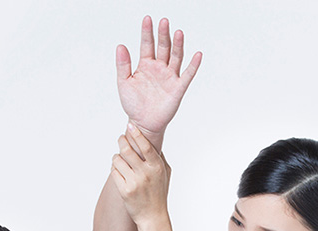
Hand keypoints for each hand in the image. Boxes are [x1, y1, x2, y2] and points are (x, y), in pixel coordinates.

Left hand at [111, 124, 171, 226]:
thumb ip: (160, 157)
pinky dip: (115, 169)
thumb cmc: (159, 193)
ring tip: (121, 160)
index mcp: (157, 167)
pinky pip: (114, 172)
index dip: (137, 134)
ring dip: (117, 157)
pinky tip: (119, 172)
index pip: (146, 146)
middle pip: (127, 150)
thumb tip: (153, 140)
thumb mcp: (165, 174)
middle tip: (121, 139)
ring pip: (117, 160)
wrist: (153, 216)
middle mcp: (146, 174)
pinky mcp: (124, 190)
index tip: (130, 126)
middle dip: (122, 141)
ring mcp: (134, 182)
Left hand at [116, 16, 201, 147]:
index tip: (147, 19)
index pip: (147, 44)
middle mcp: (159, 68)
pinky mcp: (178, 88)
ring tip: (178, 32)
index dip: (147, 32)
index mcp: (145, 65)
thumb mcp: (124, 82)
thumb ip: (123, 64)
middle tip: (164, 21)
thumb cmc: (133, 104)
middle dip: (164, 34)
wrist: (142, 123)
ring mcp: (169, 77)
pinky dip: (193, 65)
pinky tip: (197, 54)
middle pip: (163, 47)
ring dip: (177, 45)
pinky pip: (187, 75)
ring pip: (175, 57)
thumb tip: (120, 45)